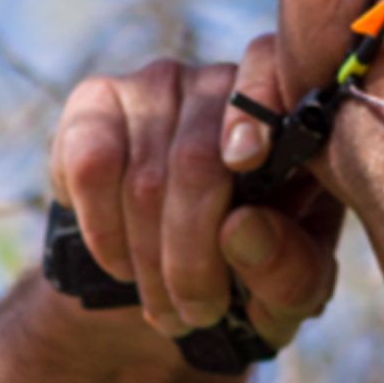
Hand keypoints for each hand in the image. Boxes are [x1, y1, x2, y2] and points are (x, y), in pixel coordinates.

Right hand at [48, 36, 342, 348]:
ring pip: (145, 178)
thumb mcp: (290, 291)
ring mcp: (157, 85)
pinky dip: (104, 229)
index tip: (248, 162)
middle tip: (197, 313)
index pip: (273, 69)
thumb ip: (290, 269)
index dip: (255, 112)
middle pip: (198, 160)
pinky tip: (120, 264)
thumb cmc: (252, 274)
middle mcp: (224, 84)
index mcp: (292, 113)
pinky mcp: (95, 104)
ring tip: (167, 309)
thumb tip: (242, 228)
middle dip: (193, 255)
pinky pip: (91, 164)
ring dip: (150, 261)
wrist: (170, 280)